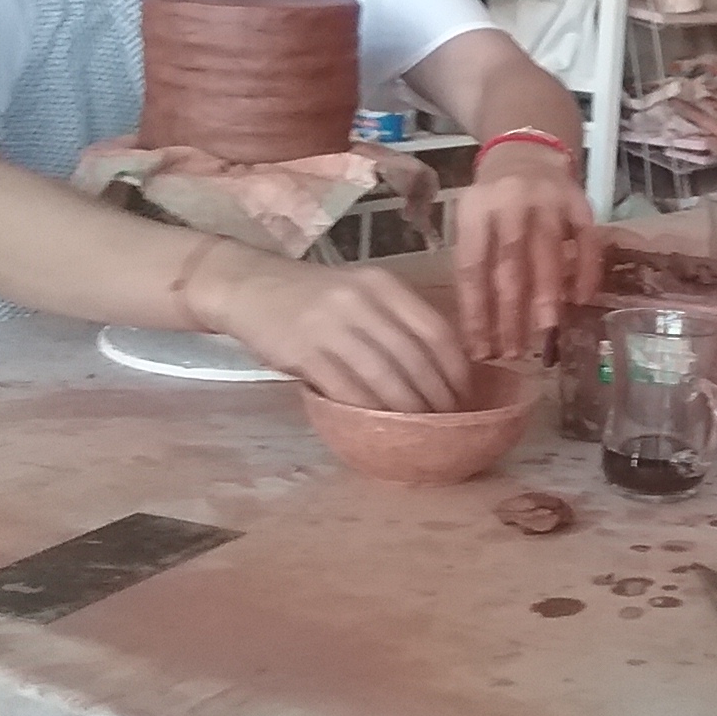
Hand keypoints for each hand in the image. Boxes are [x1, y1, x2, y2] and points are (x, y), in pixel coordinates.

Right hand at [201, 253, 472, 414]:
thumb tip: (443, 371)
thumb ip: (398, 320)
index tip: (467, 395)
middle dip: (437, 396)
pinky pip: (346, 389)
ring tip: (421, 431)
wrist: (249, 286)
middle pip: (414, 357)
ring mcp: (330, 326)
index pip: (435, 330)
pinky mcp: (302, 352)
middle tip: (449, 422)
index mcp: (384, 284)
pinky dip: (367, 411)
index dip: (456, 368)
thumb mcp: (361, 292)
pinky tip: (380, 426)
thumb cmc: (314, 296)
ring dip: (408, 410)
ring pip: (384, 377)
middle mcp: (361, 301)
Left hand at [453, 141, 600, 359]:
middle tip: (513, 352)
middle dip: (510, 313)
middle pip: (509, 264)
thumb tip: (482, 332)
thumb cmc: (492, 202)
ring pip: (547, 253)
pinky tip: (582, 300)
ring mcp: (549, 199)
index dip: (476, 312)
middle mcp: (511, 201)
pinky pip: (587, 240)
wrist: (524, 151)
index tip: (480, 349)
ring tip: (545, 334)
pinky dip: (587, 270)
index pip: (473, 268)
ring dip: (546, 297)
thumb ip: (477, 265)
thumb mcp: (471, 223)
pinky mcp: (580, 201)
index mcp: (475, 210)